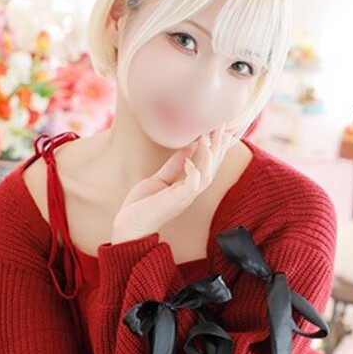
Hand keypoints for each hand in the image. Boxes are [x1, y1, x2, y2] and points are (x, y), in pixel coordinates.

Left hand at [111, 126, 235, 243]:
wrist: (129, 227)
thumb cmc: (142, 206)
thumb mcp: (159, 180)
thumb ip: (174, 166)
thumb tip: (187, 149)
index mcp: (188, 187)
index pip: (208, 165)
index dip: (216, 148)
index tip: (219, 130)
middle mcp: (190, 192)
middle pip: (212, 168)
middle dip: (219, 147)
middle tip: (222, 126)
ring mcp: (185, 198)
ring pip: (207, 175)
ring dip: (209, 155)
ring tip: (207, 137)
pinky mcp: (176, 201)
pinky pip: (192, 185)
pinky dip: (194, 171)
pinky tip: (190, 159)